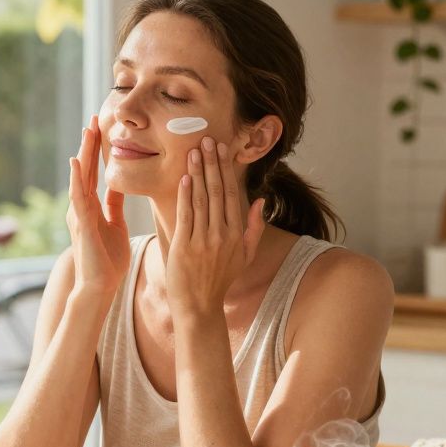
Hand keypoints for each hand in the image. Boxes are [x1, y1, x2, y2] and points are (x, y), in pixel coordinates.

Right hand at [67, 114, 129, 296]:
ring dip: (84, 153)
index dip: (98, 151)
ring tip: (87, 130)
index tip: (103, 128)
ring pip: (81, 177)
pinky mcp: (81, 223)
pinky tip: (77, 161)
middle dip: (90, 144)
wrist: (99, 286)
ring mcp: (79, 214)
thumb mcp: (115, 225)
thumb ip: (114, 205)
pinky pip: (78, 196)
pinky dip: (77, 178)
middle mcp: (82, 206)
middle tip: (94, 118)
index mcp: (91, 207)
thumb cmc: (107, 261)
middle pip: (86, 169)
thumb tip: (119, 185)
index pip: (94, 172)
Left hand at [166, 136, 265, 318]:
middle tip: (207, 140)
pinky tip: (184, 177)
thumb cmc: (220, 280)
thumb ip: (253, 228)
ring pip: (201, 199)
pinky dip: (185, 195)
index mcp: (237, 234)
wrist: (199, 306)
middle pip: (218, 191)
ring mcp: (203, 241)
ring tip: (194, 151)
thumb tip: (260, 201)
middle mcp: (222, 235)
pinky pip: (186, 215)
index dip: (227, 170)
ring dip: (198, 173)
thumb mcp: (245, 256)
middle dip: (212, 163)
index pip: (232, 194)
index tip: (222, 149)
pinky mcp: (184, 246)